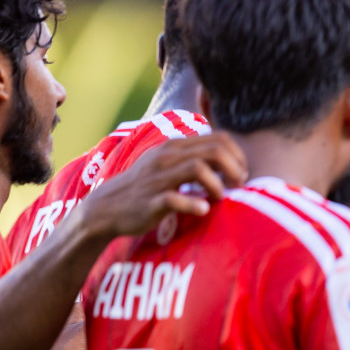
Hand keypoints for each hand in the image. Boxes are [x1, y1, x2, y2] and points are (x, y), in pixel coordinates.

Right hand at [77, 133, 246, 239]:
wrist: (108, 207)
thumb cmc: (146, 186)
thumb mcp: (167, 164)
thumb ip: (193, 158)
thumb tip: (228, 161)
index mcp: (175, 146)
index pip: (219, 138)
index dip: (238, 155)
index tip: (241, 173)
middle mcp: (168, 158)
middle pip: (214, 151)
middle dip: (234, 168)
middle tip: (238, 185)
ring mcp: (159, 179)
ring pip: (198, 169)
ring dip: (218, 185)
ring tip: (221, 198)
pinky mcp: (151, 201)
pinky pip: (175, 199)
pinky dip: (194, 205)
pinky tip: (203, 210)